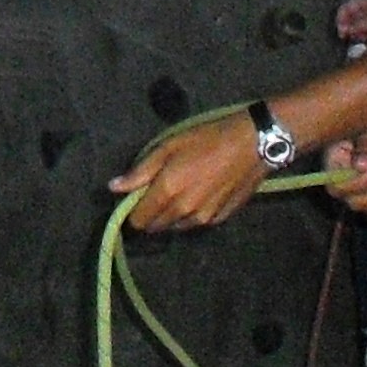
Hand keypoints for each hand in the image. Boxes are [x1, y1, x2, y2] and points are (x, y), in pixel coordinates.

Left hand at [110, 116, 264, 232]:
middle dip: (151, 214)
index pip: (139, 220)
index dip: (133, 211)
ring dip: (171, 215)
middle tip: (158, 191)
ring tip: (181, 190)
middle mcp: (183, 211)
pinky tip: (200, 193)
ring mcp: (203, 218)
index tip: (137, 198)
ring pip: (176, 227)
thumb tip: (114, 187)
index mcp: (167, 192)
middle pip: (156, 227)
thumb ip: (140, 171)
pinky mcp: (220, 219)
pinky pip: (196, 223)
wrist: (252, 144)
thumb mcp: (169, 147)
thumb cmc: (207, 139)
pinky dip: (191, 214)